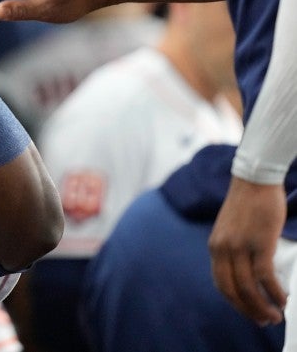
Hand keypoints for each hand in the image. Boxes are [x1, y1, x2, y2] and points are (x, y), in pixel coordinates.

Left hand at [208, 177, 286, 325]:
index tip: (249, 313)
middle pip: (232, 291)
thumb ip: (234, 249)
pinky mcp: (259, 243)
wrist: (254, 180)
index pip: (221, 284)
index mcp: (215, 247)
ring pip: (248, 287)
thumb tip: (247, 271)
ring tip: (276, 316)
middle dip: (249, 310)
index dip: (236, 303)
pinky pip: (265, 276)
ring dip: (262, 306)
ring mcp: (240, 247)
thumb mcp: (231, 229)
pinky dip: (274, 292)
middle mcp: (223, 249)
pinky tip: (284, 300)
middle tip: (265, 321)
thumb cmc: (248, 204)